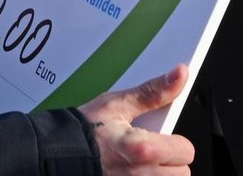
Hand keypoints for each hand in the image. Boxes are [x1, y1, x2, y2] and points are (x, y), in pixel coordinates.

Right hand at [78, 65, 194, 175]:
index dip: (176, 141)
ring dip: (159, 173)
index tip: (163, 137)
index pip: (186, 150)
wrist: (56, 153)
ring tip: (140, 162)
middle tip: (150, 150)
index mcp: (143, 149)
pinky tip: (131, 171)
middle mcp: (141, 174)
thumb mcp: (117, 104)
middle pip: (181, 172)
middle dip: (170, 160)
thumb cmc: (83, 129)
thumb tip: (179, 76)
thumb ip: (153, 92)